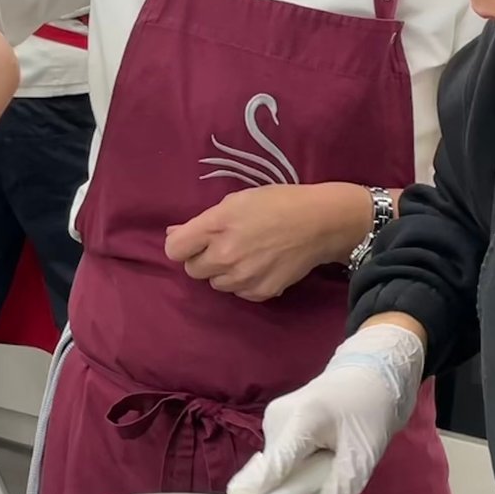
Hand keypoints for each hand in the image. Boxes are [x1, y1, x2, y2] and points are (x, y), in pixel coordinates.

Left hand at [165, 183, 367, 302]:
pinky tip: (260, 266)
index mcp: (216, 226)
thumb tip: (174, 233)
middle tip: (224, 245)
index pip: (175, 249)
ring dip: (223, 272)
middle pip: (193, 270)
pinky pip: (239, 292)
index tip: (192, 240)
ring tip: (246, 254)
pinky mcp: (260, 292)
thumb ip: (203, 220)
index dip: (182, 244)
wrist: (319, 222)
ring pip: (215, 284)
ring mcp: (243, 277)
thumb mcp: (235, 201)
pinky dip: (244, 282)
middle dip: (203, 258)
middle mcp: (225, 255)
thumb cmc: (277, 202)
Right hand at [227, 322, 423, 493]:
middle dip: (296, 484)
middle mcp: (276, 418)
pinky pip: (280, 459)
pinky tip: (319, 449)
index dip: (257, 491)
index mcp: (301, 420)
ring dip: (299, 474)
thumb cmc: (370, 409)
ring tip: (329, 456)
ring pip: (276, 468)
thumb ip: (342, 487)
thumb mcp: (365, 454)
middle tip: (328, 472)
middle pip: (272, 471)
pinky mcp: (273, 424)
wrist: (368, 374)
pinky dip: (298, 464)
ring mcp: (271, 419)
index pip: (272, 465)